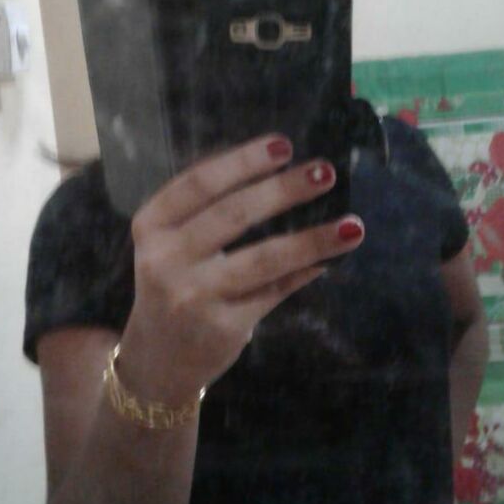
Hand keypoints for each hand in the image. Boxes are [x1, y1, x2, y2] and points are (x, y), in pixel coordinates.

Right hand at [117, 134, 364, 402]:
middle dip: (284, 191)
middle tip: (325, 173)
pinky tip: (329, 260)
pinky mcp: (222, 328)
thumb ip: (208, 208)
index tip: (284, 145)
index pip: (198, 183)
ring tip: (351, 225)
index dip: (243, 161)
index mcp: (152, 225)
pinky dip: (304, 273)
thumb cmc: (173, 282)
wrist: (156, 358)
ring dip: (311, 239)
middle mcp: (165, 259)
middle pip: (233, 215)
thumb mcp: (172, 242)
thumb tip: (278, 169)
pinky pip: (274, 292)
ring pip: (263, 259)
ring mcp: (193, 296)